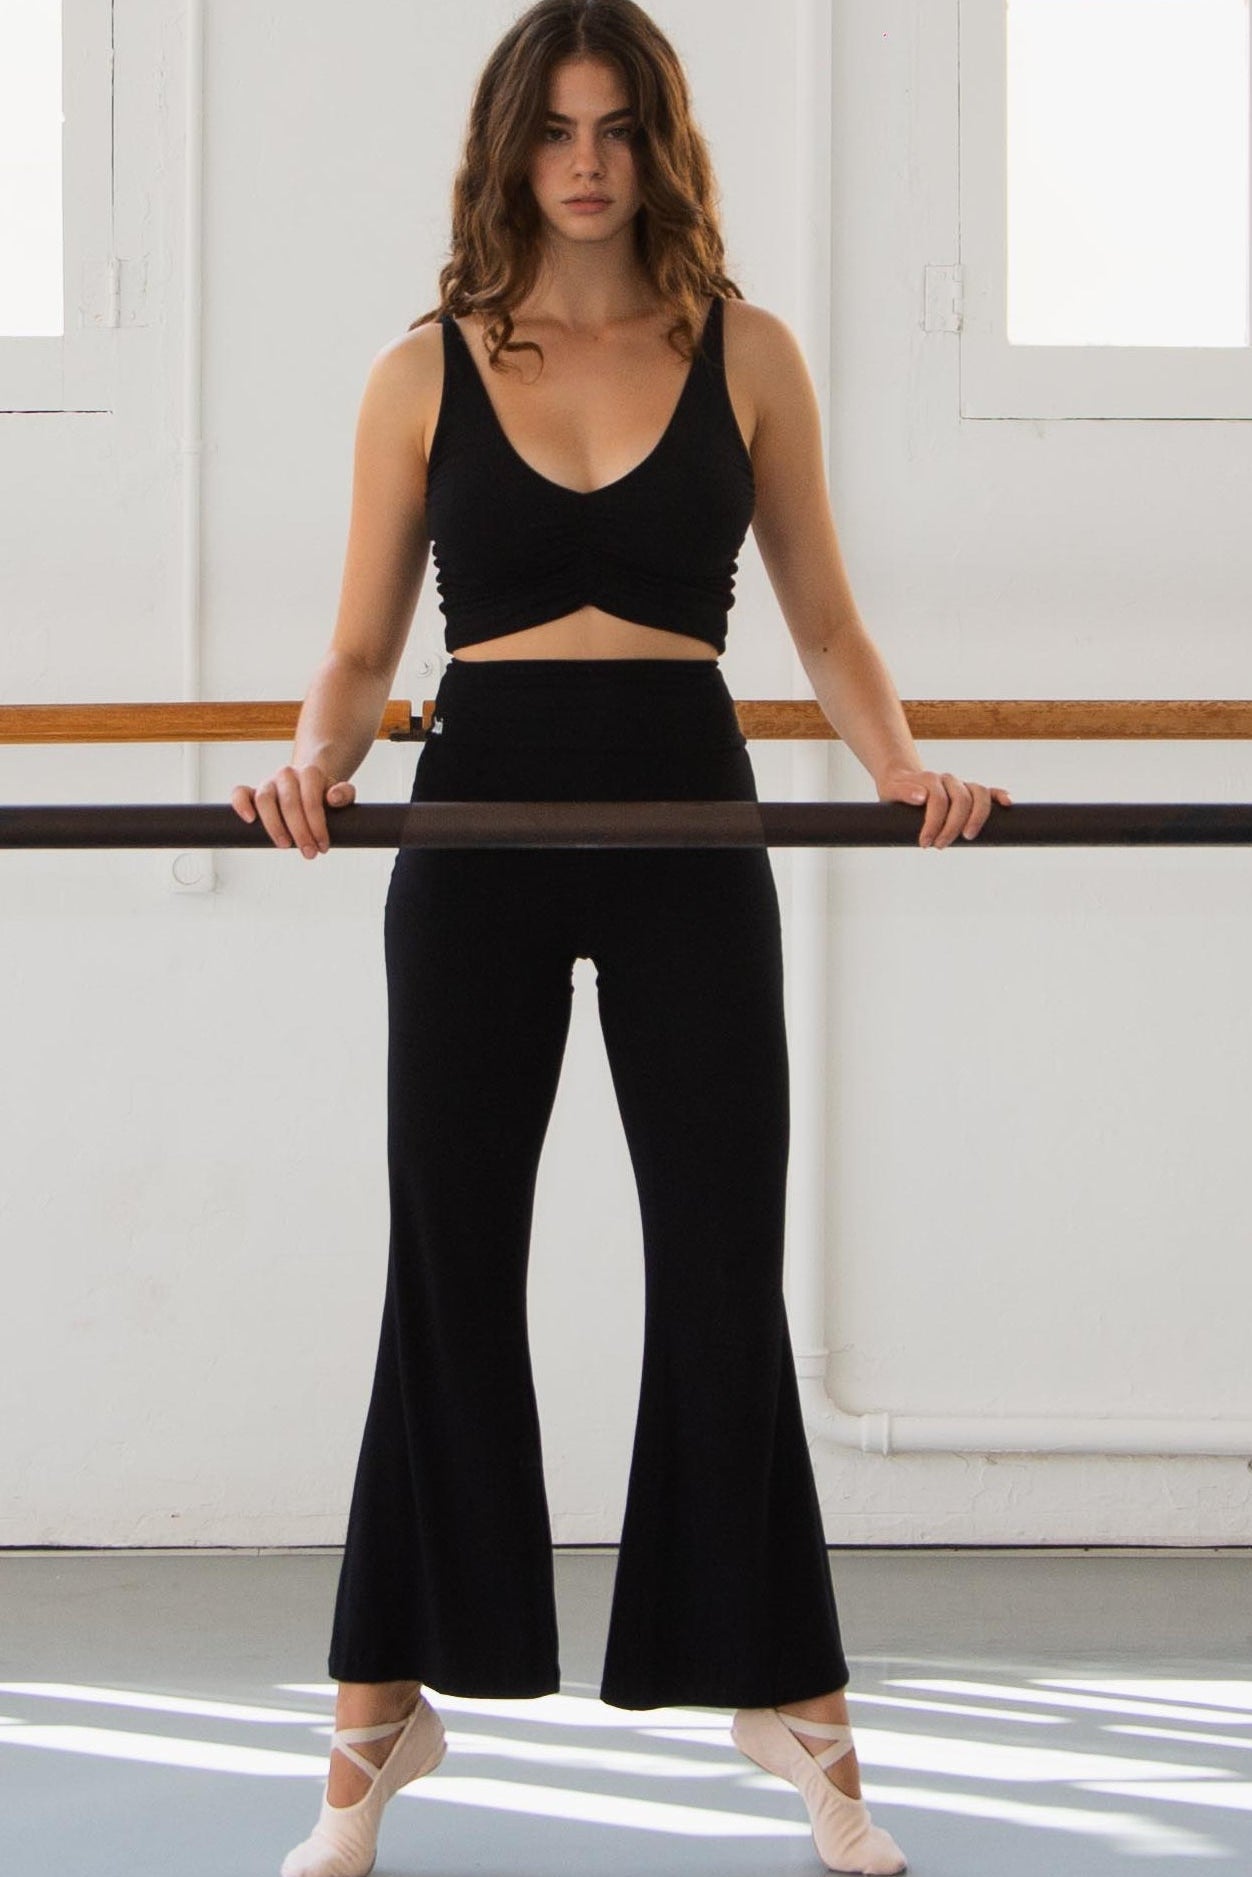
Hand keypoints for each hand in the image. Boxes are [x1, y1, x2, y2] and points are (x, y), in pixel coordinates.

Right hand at [230, 764, 355, 858]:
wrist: (309, 784)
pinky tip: (250, 820)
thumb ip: (345, 793)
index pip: (311, 800)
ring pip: (264, 799)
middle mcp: (287, 774)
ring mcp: (268, 782)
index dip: (317, 826)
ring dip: (274, 826)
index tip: (323, 847)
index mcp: (309, 773)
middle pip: (289, 803)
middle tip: (309, 853)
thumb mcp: (342, 793)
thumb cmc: (325, 794)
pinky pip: (240, 793)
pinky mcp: (253, 791)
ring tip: (285, 846)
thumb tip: (333, 798)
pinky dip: (241, 804)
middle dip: (300, 832)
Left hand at [876, 764, 1011, 847]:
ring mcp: (960, 785)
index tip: (924, 843)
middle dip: (953, 826)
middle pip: (962, 799)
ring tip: (967, 837)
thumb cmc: (896, 789)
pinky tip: (1007, 803)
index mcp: (930, 780)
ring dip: (977, 817)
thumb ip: (903, 792)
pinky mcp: (969, 792)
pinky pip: (988, 791)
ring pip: (979, 794)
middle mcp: (948, 780)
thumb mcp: (891, 790)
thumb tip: (921, 797)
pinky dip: (999, 795)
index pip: (939, 800)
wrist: (902, 779)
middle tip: (940, 846)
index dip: (933, 823)